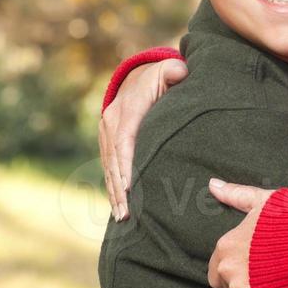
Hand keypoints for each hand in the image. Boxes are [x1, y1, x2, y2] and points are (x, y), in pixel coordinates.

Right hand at [98, 60, 187, 219]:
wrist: (136, 77)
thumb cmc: (159, 78)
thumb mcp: (168, 70)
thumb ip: (175, 71)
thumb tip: (181, 73)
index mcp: (126, 109)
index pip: (124, 140)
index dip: (126, 164)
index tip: (130, 186)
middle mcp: (111, 122)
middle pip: (114, 159)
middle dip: (119, 187)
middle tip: (126, 213)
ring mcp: (106, 133)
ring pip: (108, 167)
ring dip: (114, 193)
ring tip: (122, 217)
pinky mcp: (106, 142)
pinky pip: (108, 168)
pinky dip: (112, 187)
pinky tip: (118, 207)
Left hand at [206, 179, 276, 287]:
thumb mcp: (265, 201)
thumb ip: (237, 195)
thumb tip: (212, 184)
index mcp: (226, 245)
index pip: (217, 267)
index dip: (237, 267)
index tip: (256, 266)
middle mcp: (226, 268)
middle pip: (226, 287)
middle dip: (243, 285)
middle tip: (268, 278)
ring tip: (281, 286)